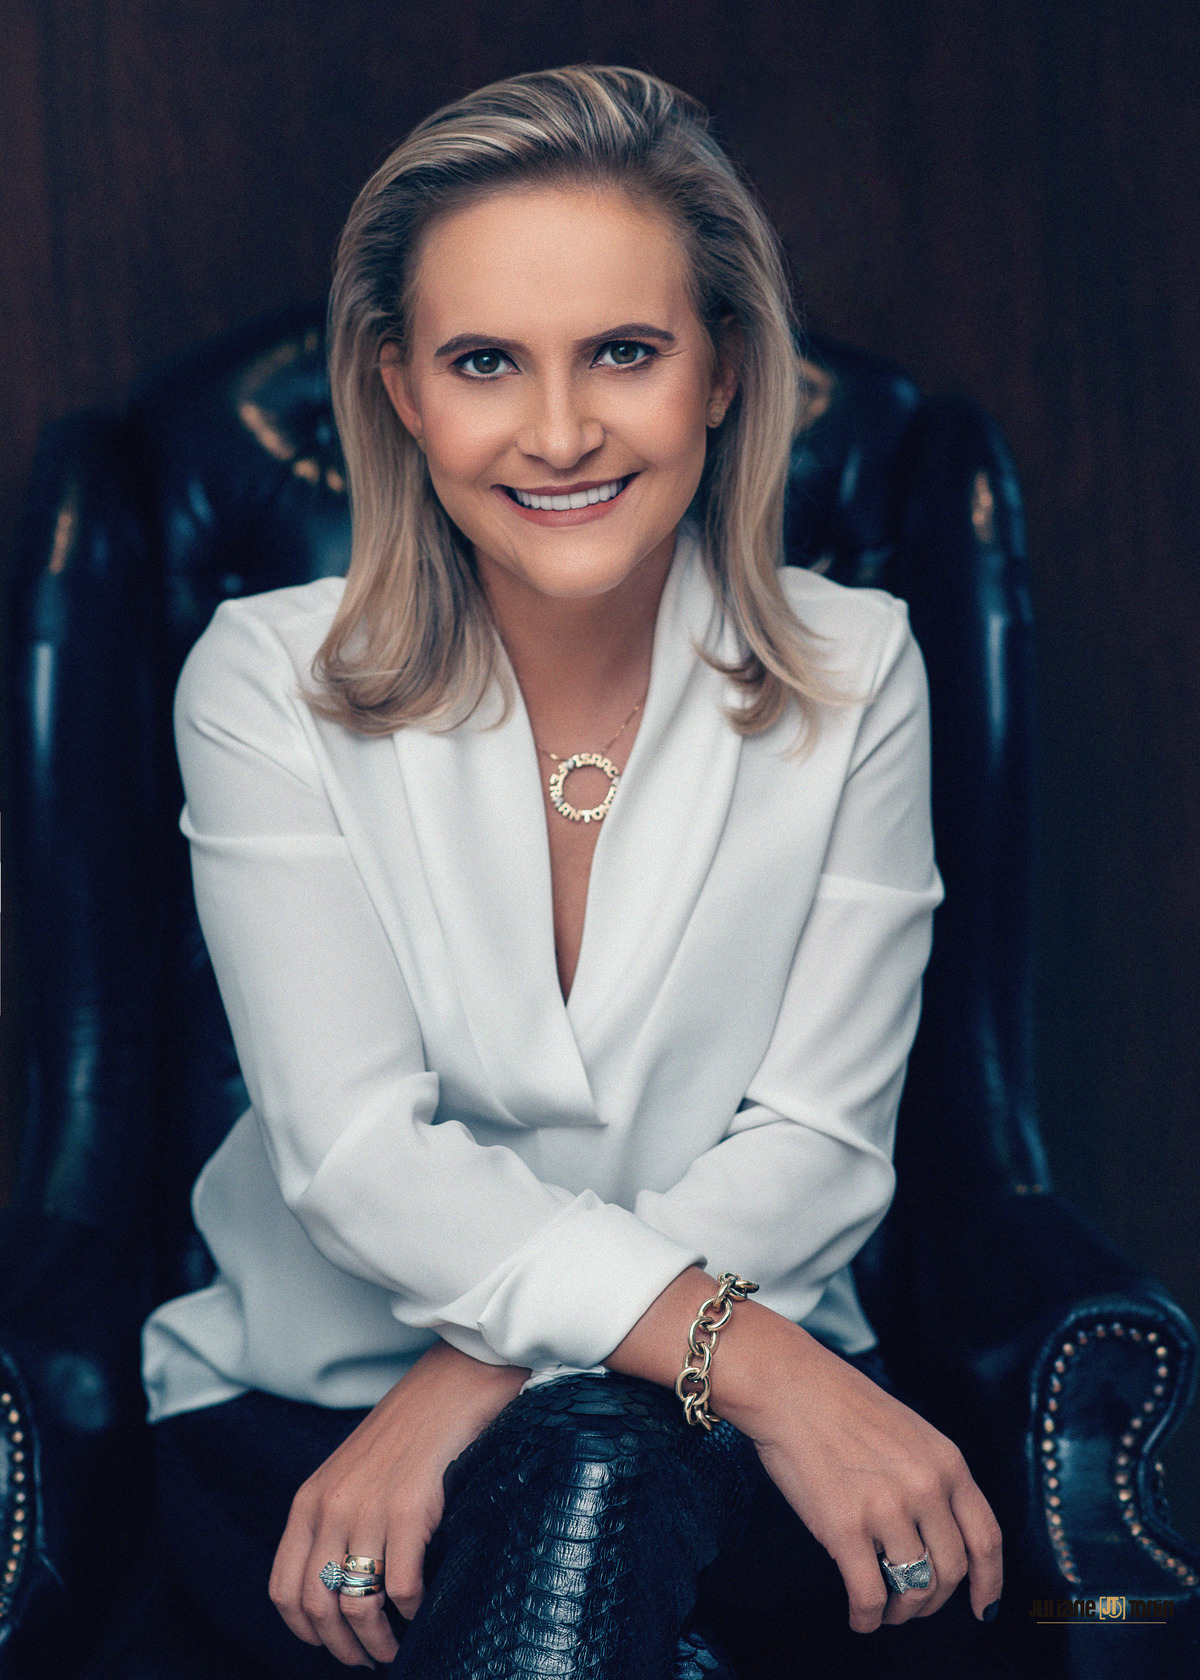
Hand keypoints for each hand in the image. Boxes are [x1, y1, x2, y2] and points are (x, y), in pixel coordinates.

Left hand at [268, 1341, 528, 1666]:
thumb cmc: (408, 1430)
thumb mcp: (350, 1472)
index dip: (305, 1631)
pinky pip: (402, 1586)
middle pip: (317, 1607)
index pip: (284, 1590)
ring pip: (357, 1605)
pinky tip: (421, 1606)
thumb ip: (335, 1518)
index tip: (331, 1642)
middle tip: (366, 1657)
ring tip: (393, 1648)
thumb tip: (338, 1585)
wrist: (452, 1382)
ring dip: (375, 1641)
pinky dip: (411, 1610)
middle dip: (340, 1646)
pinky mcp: (410, 1509)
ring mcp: (368, 1508)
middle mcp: (331, 1508)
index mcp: (310, 1501)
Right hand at [605, 1268, 1001, 1634]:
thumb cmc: (839, 1403)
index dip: (989, 1581)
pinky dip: (867, 1617)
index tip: (984, 1606)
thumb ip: (931, 1476)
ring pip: (914, 1589)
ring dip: (901, 1611)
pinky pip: (868, 1594)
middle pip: (952, 1571)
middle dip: (934, 1601)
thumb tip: (938, 1534)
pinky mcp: (844, 1528)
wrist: (787, 1385)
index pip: (986, 1537)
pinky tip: (859, 1617)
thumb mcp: (909, 1431)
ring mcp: (886, 1509)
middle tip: (914, 1605)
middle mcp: (926, 1487)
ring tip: (884, 1609)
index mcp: (947, 1462)